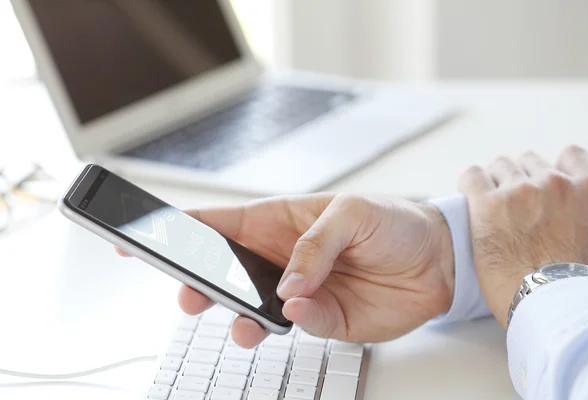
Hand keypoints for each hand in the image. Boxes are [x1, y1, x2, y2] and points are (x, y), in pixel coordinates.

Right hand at [119, 193, 453, 347]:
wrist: (437, 260)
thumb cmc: (393, 220)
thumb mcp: (351, 212)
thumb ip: (313, 246)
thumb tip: (286, 286)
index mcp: (278, 221)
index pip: (217, 225)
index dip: (177, 232)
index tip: (140, 240)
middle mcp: (280, 258)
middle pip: (224, 273)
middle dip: (201, 284)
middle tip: (190, 295)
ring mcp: (298, 291)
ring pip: (252, 308)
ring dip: (240, 316)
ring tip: (243, 321)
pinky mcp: (322, 319)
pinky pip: (295, 326)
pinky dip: (293, 323)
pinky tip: (299, 313)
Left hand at [459, 146, 587, 327]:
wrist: (554, 306)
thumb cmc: (579, 285)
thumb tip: (576, 222)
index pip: (571, 156)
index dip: (554, 171)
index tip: (544, 187)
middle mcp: (557, 182)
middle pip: (530, 161)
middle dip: (523, 179)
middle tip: (515, 206)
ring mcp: (521, 190)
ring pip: (501, 166)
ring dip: (497, 182)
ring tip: (492, 207)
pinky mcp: (488, 204)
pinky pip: (472, 176)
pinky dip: (471, 185)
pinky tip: (472, 200)